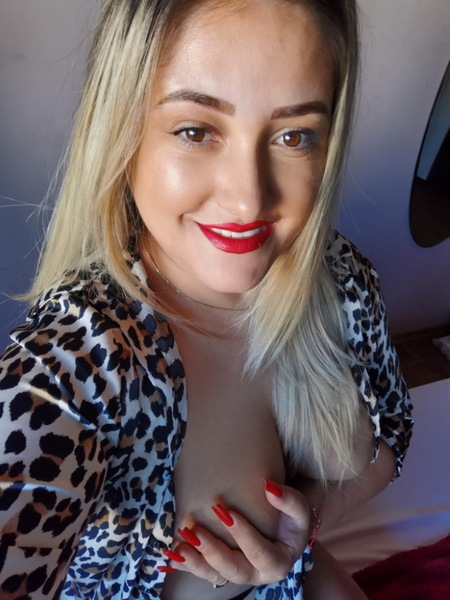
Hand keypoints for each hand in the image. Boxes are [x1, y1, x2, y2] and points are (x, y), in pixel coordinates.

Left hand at [159, 479, 311, 586]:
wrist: (285, 532)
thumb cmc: (291, 520)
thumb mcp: (300, 510)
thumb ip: (289, 501)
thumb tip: (268, 487)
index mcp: (278, 562)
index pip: (260, 552)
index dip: (243, 535)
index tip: (226, 512)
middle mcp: (257, 574)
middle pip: (234, 570)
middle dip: (213, 551)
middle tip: (195, 530)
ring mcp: (237, 574)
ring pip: (214, 575)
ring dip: (195, 561)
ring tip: (179, 545)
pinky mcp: (221, 570)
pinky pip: (202, 571)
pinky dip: (186, 563)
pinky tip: (171, 553)